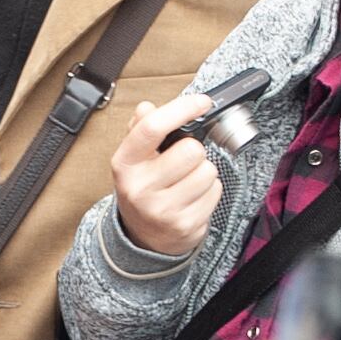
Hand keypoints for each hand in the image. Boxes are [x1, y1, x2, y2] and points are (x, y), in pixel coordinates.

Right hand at [112, 92, 222, 256]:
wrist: (143, 237)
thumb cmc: (143, 188)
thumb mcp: (134, 158)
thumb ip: (140, 129)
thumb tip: (147, 107)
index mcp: (125, 163)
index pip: (152, 128)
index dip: (182, 109)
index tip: (202, 102)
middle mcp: (140, 188)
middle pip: (191, 150)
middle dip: (195, 150)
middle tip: (185, 160)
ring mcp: (163, 210)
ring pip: (208, 171)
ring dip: (204, 172)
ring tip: (188, 180)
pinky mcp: (185, 225)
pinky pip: (215, 192)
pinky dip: (210, 191)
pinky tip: (193, 197)